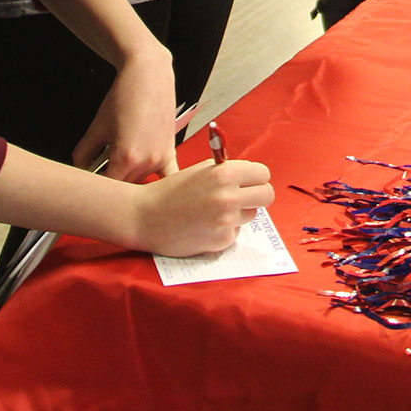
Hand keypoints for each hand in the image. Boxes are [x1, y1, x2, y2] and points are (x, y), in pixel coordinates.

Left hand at [75, 44, 181, 182]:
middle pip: (124, 187)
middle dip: (112, 180)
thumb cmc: (124, 97)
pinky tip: (149, 180)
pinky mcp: (170, 152)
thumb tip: (82, 169)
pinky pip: (167, 177)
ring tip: (122, 159)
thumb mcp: (96, 127)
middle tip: (102, 169)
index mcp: (125, 158)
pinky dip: (157, 182)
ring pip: (141, 182)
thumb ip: (83, 155)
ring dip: (131, 177)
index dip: (96, 188)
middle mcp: (147, 162)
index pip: (106, 188)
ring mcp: (161, 158)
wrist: (149, 75)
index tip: (90, 183)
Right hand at [129, 157, 274, 256]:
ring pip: (251, 215)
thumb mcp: (200, 171)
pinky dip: (225, 230)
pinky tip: (204, 226)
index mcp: (224, 173)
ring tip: (214, 212)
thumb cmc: (169, 192)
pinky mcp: (221, 240)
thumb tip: (251, 174)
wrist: (144, 217)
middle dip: (258, 196)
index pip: (262, 173)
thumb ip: (226, 170)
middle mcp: (229, 196)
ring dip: (239, 214)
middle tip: (245, 198)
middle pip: (267, 195)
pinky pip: (235, 232)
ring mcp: (226, 220)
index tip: (250, 182)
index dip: (256, 178)